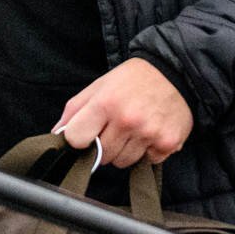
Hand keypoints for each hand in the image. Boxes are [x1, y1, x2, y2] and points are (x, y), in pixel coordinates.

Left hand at [56, 58, 193, 168]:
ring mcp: (149, 133)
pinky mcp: (168, 143)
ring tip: (136, 129)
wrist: (177, 71)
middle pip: (102, 156)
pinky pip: (148, 161)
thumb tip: (57, 135)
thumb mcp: (100, 85)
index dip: (80, 138)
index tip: (89, 133)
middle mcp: (127, 120)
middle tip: (117, 127)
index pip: (76, 139)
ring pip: (124, 162)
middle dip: (106, 145)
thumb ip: (75, 110)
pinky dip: (149, 151)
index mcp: (106, 103)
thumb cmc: (134, 79)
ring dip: (126, 150)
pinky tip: (152, 132)